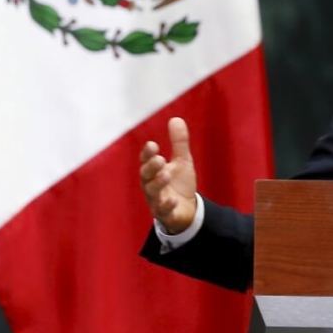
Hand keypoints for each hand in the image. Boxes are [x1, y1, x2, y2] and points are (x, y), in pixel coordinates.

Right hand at [139, 117, 196, 233]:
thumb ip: (179, 142)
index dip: (147, 154)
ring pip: (152, 193)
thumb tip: (176, 118)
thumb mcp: (182, 161)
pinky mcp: (166, 214)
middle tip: (159, 159)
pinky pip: (163, 211)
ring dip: (158, 183)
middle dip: (151, 167)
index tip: (152, 145)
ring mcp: (157, 200)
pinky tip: (172, 200)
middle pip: (146, 176)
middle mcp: (151, 185)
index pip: (146, 160)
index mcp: (154, 171)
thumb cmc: (179, 183)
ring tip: (166, 174)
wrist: (187, 210)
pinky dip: (166, 206)